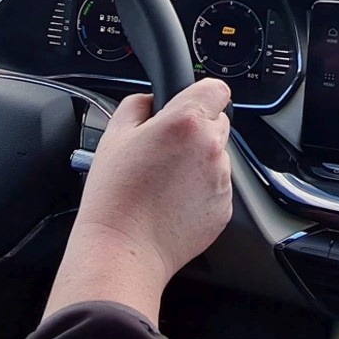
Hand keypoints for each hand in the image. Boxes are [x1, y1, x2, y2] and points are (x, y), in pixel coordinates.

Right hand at [43, 79, 232, 326]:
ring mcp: (221, 180)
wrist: (124, 248)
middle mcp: (211, 148)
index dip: (201, 95)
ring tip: (164, 181)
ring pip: (217, 157)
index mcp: (186, 122)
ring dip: (198, 161)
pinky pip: (217, 187)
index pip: (217, 89)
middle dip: (196, 130)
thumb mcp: (114, 135)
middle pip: (218, 123)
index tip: (188, 105)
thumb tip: (151, 99)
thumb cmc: (115, 196)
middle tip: (165, 149)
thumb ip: (138, 104)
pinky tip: (172, 201)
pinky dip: (201, 190)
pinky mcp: (224, 208)